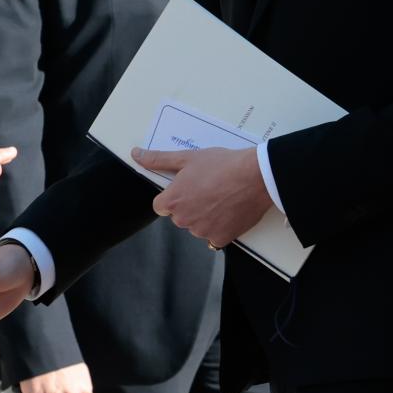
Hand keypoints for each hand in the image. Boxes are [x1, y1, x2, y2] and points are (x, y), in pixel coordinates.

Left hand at [132, 145, 271, 246]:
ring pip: (197, 226)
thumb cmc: (223, 165)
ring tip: (223, 198)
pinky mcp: (220, 239)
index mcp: (173, 201)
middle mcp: (184, 220)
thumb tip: (136, 154)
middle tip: (210, 189)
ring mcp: (202, 231)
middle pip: (180, 217)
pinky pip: (214, 237)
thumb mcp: (188, 157)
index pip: (160, 206)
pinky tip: (230, 211)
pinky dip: (221, 227)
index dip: (174, 196)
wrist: (256, 176)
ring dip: (206, 217)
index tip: (189, 187)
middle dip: (191, 206)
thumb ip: (159, 159)